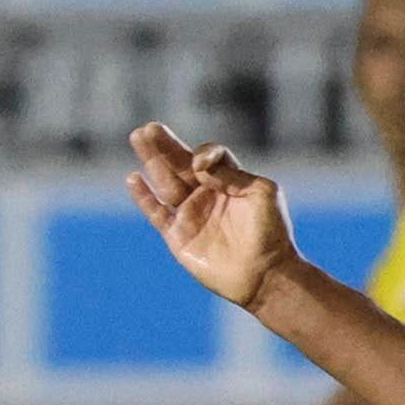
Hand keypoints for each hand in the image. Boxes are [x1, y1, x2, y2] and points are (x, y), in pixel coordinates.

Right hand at [124, 124, 298, 310]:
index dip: (204, 154)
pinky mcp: (179, 236)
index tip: (202, 163)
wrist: (265, 275)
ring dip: (153, 162)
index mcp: (230, 184)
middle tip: (148, 129)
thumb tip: (201, 165)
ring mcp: (192, 215)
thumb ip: (234, 174)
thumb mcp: (263, 194)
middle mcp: (208, 197)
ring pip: (166, 183)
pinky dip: (144, 197)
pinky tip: (133, 178)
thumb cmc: (272, 234)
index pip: (208, 158)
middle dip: (165, 146)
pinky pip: (156, 213)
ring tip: (139, 139)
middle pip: (181, 165)